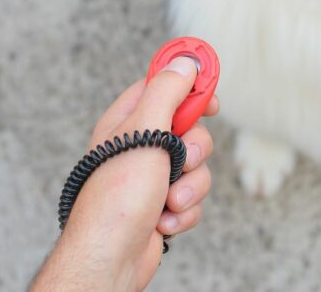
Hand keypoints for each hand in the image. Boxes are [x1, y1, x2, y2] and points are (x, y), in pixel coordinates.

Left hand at [33, 57, 218, 291]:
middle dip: (196, 149)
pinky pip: (193, 197)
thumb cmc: (117, 197)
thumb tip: (185, 61)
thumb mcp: (144, 132)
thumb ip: (168, 92)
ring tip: (168, 201)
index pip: (163, 85)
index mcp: (128, 121)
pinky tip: (163, 221)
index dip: (190, 84)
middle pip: (191, 128)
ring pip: (198, 166)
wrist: (109, 258)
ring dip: (190, 187)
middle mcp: (141, 145)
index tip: (211, 94)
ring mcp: (153, 177)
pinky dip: (184, 211)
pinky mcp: (164, 205)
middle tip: (183, 158)